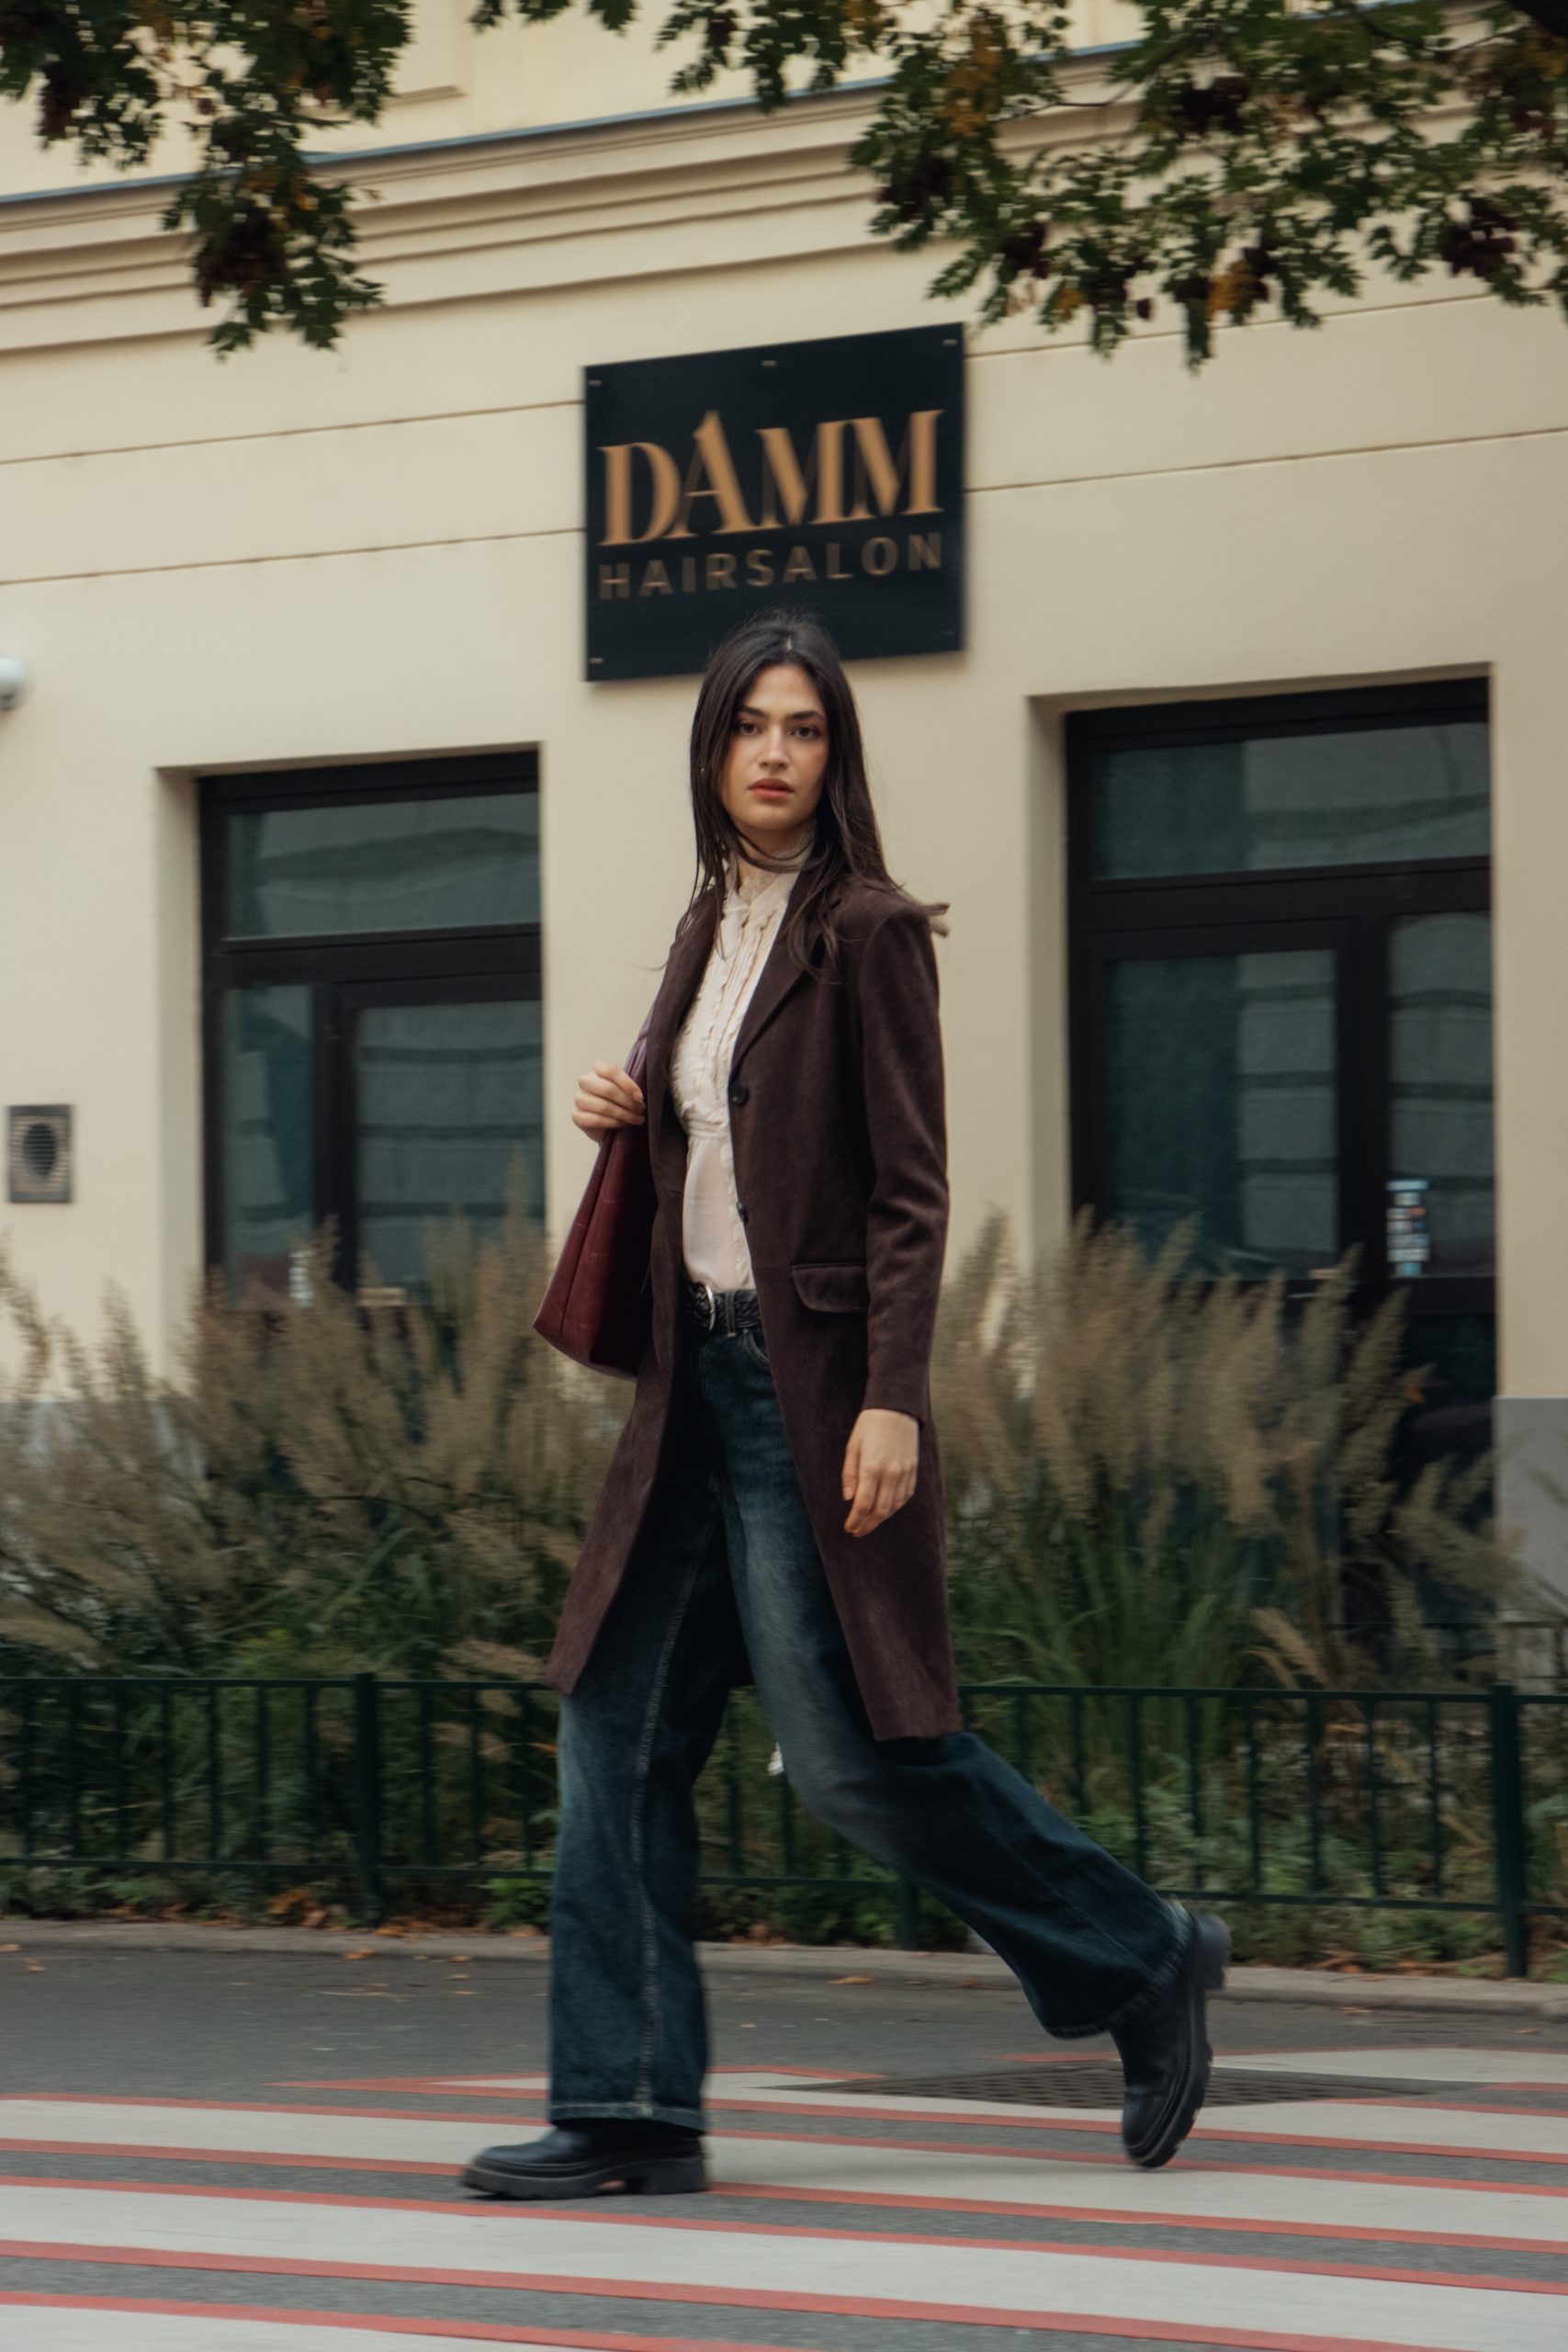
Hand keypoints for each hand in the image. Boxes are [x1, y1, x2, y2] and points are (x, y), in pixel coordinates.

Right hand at [572, 1061, 645, 1139]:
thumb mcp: (627, 1090)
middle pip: (608, 1089)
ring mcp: (579, 1099)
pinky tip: (623, 1124)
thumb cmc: (620, 1101)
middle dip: (628, 1102)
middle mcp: (586, 1081)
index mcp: (598, 1069)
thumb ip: (632, 1089)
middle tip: (640, 1110)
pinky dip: (613, 1123)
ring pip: (603, 1106)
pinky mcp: (577, 1116)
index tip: (640, 1097)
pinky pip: (595, 1120)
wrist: (608, 1123)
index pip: (611, 1071)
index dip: (627, 1084)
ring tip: (636, 1119)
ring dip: (624, 1114)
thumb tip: (639, 1098)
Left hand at [841, 1408, 918, 1536]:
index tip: (849, 1528)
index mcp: (872, 1467)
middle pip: (880, 1511)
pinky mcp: (913, 1470)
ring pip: (894, 1506)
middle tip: (857, 1531)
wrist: (896, 1408)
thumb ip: (850, 1475)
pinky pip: (905, 1496)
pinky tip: (886, 1510)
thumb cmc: (869, 1426)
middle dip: (867, 1525)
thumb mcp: (852, 1447)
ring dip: (881, 1519)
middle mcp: (890, 1473)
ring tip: (869, 1523)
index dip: (855, 1520)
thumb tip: (848, 1499)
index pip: (863, 1504)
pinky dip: (895, 1507)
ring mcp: (904, 1473)